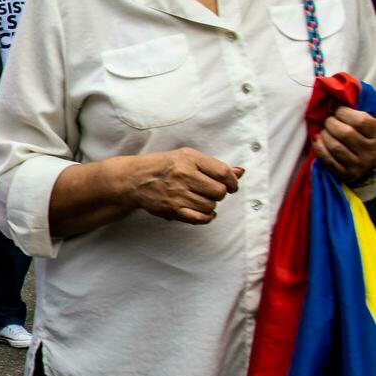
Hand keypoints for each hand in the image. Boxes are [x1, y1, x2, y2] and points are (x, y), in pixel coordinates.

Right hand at [116, 148, 242, 224]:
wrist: (134, 178)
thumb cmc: (163, 166)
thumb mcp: (186, 157)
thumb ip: (214, 166)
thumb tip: (241, 171)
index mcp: (189, 159)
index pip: (223, 172)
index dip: (233, 182)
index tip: (232, 186)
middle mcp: (183, 175)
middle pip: (219, 191)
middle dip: (219, 193)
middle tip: (210, 191)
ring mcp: (177, 193)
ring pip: (210, 206)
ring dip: (210, 205)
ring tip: (200, 199)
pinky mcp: (172, 208)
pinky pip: (200, 218)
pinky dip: (206, 217)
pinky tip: (202, 211)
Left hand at [315, 106, 375, 183]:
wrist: (374, 164)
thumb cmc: (367, 138)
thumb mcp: (370, 126)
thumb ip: (356, 115)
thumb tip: (332, 101)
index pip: (360, 121)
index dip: (343, 112)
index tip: (337, 110)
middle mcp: (372, 151)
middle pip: (345, 133)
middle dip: (331, 123)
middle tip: (328, 120)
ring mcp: (360, 165)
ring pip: (335, 147)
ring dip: (324, 135)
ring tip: (324, 130)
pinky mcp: (348, 174)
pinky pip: (329, 161)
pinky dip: (319, 148)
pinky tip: (317, 140)